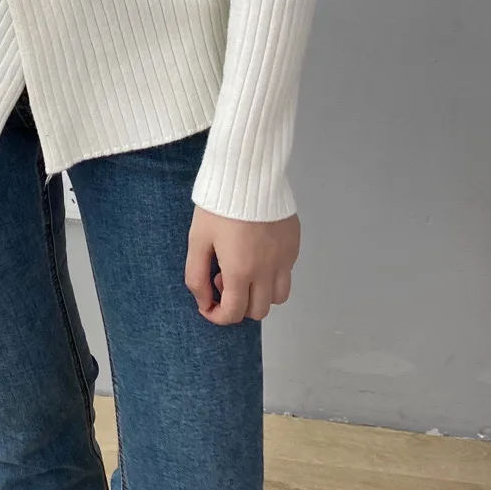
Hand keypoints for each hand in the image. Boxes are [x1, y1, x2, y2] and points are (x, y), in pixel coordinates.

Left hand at [185, 205, 299, 324]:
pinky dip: (273, 275)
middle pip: (258, 311)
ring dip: (260, 294)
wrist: (248, 174)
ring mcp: (285, 258)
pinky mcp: (294, 245)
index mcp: (241, 271)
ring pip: (278, 297)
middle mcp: (267, 271)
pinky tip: (258, 253)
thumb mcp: (197, 240)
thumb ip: (196, 276)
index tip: (208, 304)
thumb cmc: (218, 207)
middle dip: (238, 305)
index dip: (217, 316)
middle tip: (224, 279)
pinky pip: (287, 273)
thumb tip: (204, 303)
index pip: (234, 313)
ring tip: (245, 270)